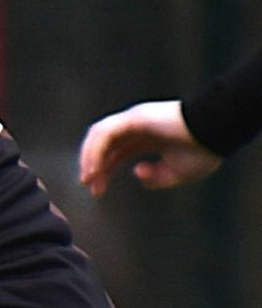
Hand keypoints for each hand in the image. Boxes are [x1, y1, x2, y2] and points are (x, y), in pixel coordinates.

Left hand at [78, 100, 221, 194]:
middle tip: (89, 186)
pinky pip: (106, 133)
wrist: (217, 133)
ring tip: (89, 179)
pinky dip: (96, 151)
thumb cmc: (204, 150)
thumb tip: (137, 171)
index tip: (97, 190)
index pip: (115, 152)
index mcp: (147, 138)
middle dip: (92, 165)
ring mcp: (135, 119)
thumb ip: (156, 177)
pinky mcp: (135, 117)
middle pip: (104, 144)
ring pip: (100, 135)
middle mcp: (138, 127)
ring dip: (89, 157)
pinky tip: (95, 168)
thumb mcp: (177, 173)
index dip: (103, 170)